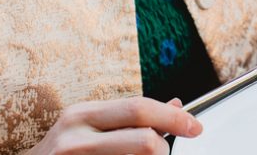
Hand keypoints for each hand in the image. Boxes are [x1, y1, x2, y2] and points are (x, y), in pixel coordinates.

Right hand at [27, 97, 200, 154]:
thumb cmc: (62, 154)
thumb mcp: (90, 128)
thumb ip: (130, 118)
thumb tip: (176, 106)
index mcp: (82, 115)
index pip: (139, 108)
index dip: (174, 117)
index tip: (194, 127)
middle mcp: (75, 137)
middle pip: (144, 140)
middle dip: (163, 148)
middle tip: (166, 152)